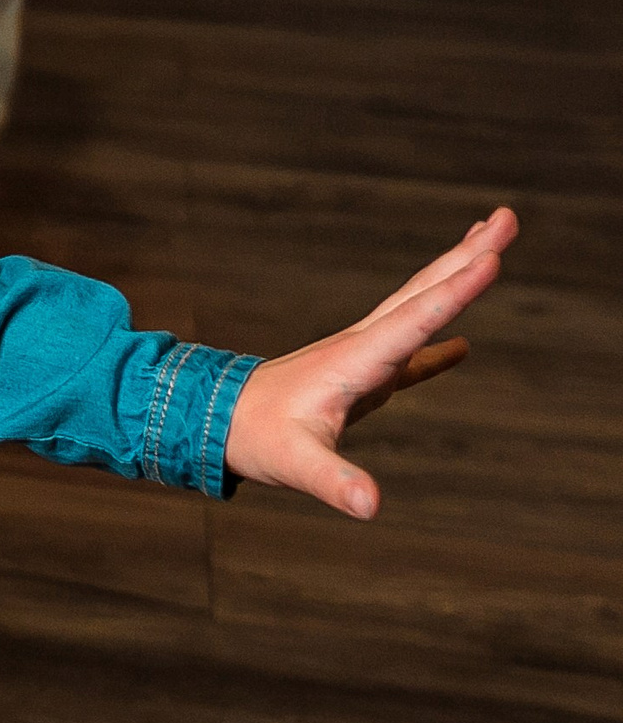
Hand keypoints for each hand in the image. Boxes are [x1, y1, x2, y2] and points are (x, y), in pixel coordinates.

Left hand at [223, 208, 516, 518]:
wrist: (213, 421)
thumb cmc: (253, 440)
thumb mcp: (297, 464)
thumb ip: (334, 482)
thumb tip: (370, 505)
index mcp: (355, 361)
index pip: (414, 320)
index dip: (455, 293)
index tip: (491, 258)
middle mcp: (361, 347)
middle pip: (423, 293)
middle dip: (467, 255)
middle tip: (508, 216)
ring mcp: (361, 358)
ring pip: (417, 308)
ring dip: (454, 277)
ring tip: (490, 246)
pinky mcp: (358, 378)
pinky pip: (408, 354)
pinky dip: (437, 345)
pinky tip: (463, 346)